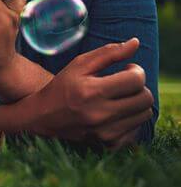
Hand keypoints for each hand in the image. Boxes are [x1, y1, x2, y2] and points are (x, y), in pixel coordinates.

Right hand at [30, 38, 152, 147]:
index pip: (136, 80)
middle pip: (145, 98)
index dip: (136, 71)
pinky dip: (131, 120)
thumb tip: (136, 42)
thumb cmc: (61, 86)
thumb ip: (109, 52)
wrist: (42, 117)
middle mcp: (100, 113)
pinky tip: (117, 113)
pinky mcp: (108, 144)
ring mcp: (105, 131)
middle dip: (139, 87)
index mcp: (92, 91)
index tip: (127, 69)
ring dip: (136, 103)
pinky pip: (136, 131)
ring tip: (120, 97)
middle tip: (125, 83)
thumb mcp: (79, 65)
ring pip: (144, 114)